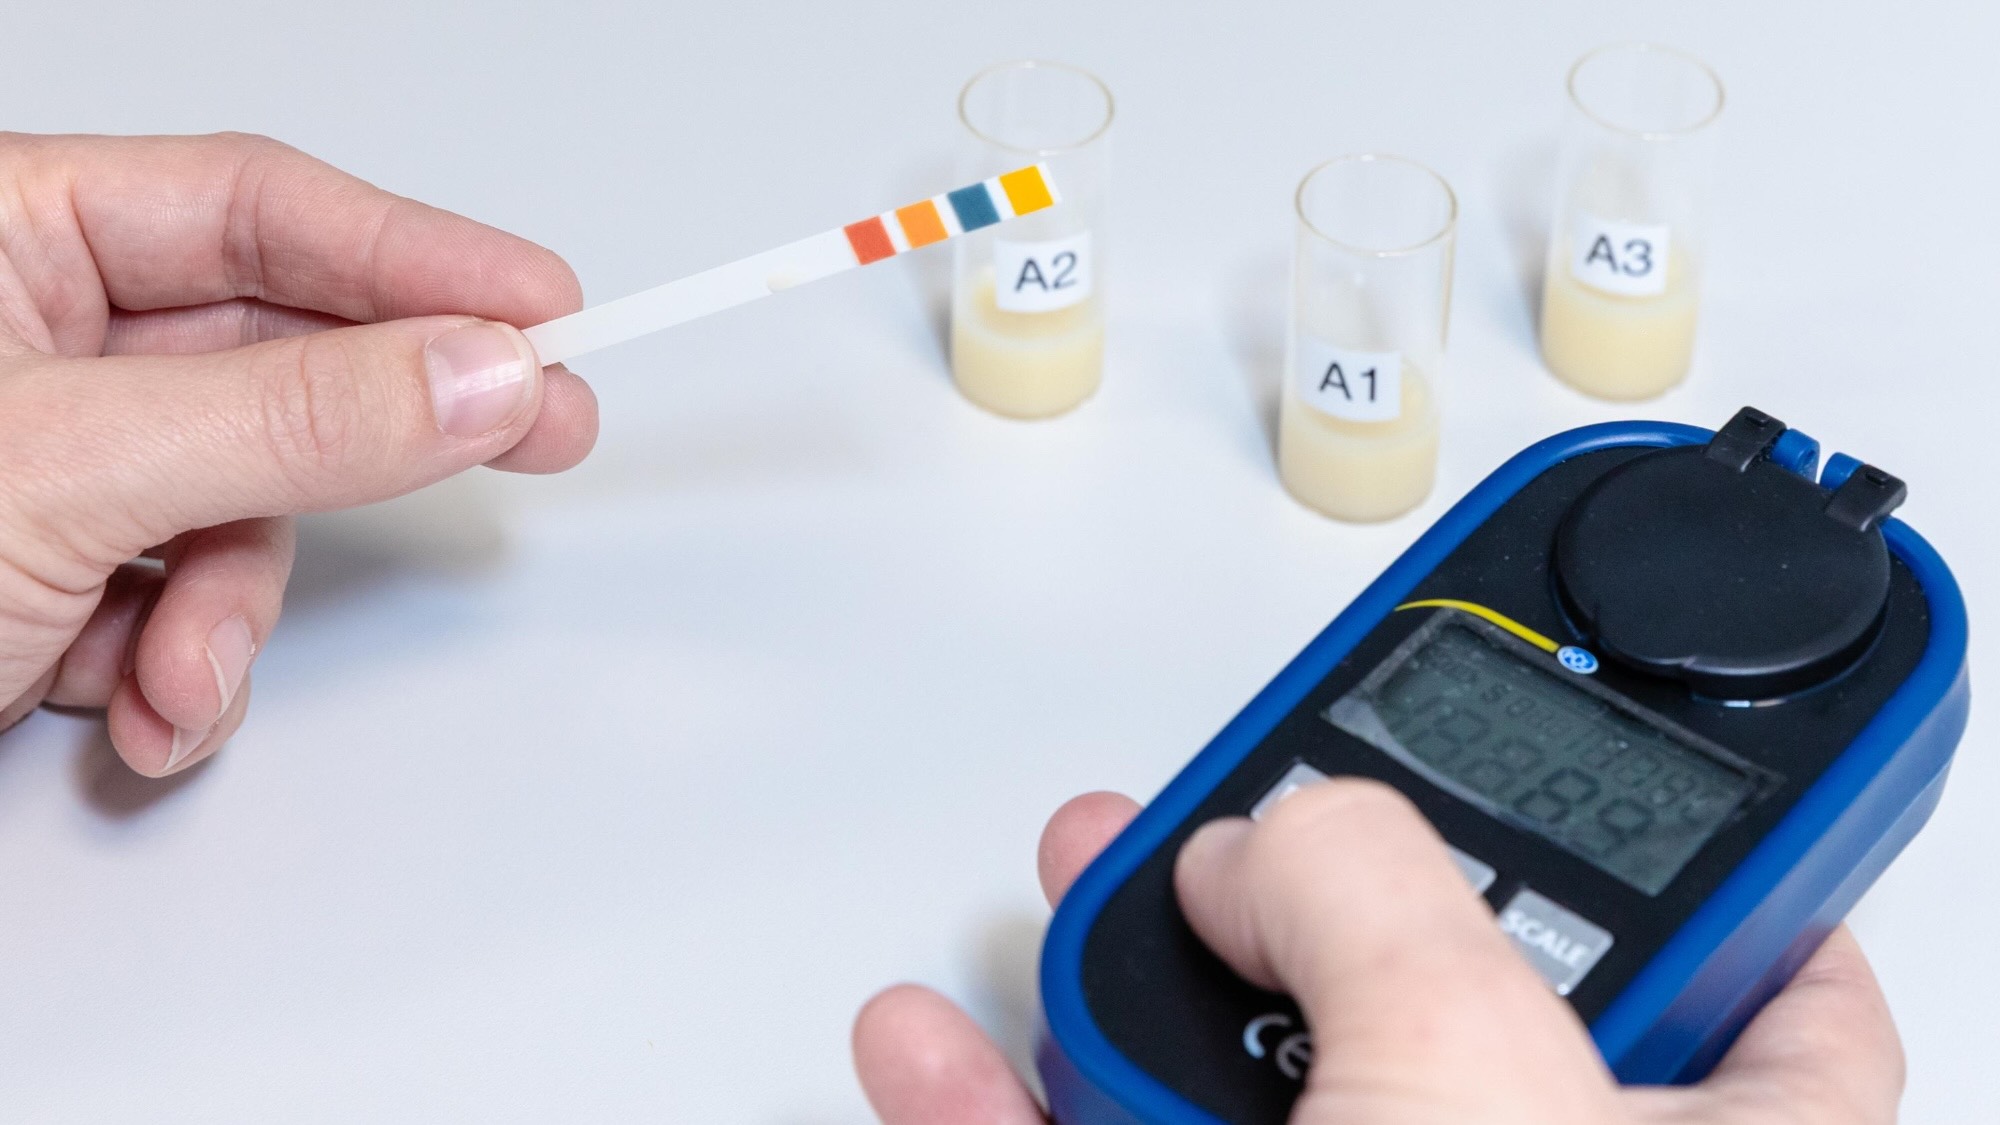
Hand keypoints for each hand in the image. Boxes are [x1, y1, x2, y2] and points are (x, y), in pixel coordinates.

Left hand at [0, 132, 594, 774]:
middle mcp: (27, 336)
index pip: (257, 210)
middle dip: (371, 436)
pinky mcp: (51, 565)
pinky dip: (173, 663)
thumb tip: (478, 372)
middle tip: (537, 426)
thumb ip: (292, 415)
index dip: (418, 256)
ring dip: (230, 611)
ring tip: (173, 681)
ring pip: (239, 500)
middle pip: (270, 357)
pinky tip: (119, 704)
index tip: (544, 307)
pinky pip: (182, 591)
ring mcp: (43, 457)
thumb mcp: (61, 473)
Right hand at [853, 781, 1902, 1122]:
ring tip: (1081, 890)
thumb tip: (1266, 844)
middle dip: (1307, 884)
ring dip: (1135, 986)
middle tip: (1238, 812)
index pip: (1761, 954)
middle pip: (1440, 984)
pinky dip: (1014, 1113)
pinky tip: (948, 1049)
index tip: (1555, 743)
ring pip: (1256, 1090)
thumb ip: (1372, 890)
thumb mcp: (1470, 1080)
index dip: (1662, 832)